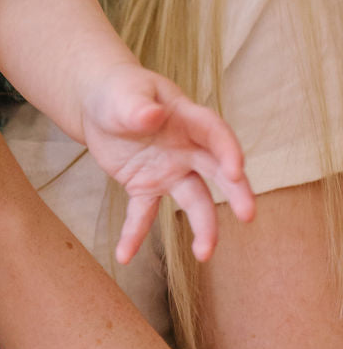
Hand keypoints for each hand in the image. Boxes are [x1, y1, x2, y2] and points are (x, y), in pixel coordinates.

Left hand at [82, 63, 256, 263]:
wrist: (99, 104)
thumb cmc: (118, 92)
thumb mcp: (123, 96)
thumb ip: (138, 108)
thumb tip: (152, 114)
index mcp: (186, 118)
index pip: (214, 133)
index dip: (227, 149)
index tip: (236, 170)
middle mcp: (186, 148)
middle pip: (217, 171)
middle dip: (235, 193)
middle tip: (248, 215)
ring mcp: (169, 170)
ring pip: (193, 200)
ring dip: (202, 226)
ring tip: (204, 254)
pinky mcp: (146, 187)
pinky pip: (143, 215)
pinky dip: (134, 235)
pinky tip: (124, 255)